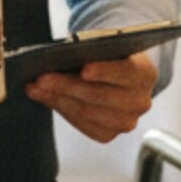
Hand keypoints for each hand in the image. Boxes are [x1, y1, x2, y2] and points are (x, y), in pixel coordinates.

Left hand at [25, 52, 156, 144]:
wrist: (117, 76)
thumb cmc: (107, 56)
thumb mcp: (105, 47)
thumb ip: (89, 51)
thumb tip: (55, 58)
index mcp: (145, 73)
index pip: (125, 71)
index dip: (105, 71)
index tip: (84, 69)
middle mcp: (141, 101)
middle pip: (100, 95)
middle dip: (67, 86)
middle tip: (41, 78)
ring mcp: (127, 122)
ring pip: (87, 112)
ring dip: (57, 99)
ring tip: (34, 87)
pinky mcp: (109, 134)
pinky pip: (82, 124)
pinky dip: (60, 109)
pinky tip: (43, 97)